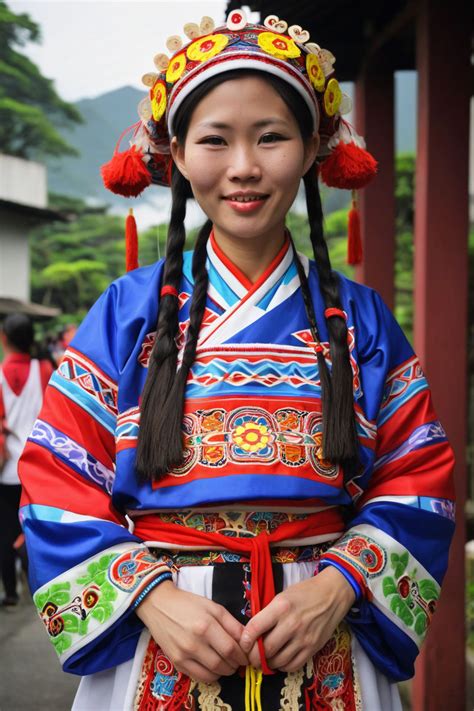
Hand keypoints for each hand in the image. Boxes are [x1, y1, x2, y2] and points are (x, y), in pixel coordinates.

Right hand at [135, 580, 248, 682]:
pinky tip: (213, 667)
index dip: (242, 655)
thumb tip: (247, 639)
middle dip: (235, 665)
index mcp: (206, 626)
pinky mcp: (176, 662)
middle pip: (222, 664)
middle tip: (238, 660)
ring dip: (224, 672)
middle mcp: (194, 643)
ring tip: (227, 664)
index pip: (231, 649)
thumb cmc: (188, 603)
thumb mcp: (213, 607)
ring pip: (212, 674)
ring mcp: (183, 655)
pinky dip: (211, 675)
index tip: (246, 655)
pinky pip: (198, 677)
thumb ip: (231, 623)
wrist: (159, 605)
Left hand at [240, 566, 355, 671]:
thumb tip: (252, 633)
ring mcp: (303, 638)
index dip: (245, 640)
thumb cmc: (304, 592)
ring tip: (265, 659)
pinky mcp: (313, 648)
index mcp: (281, 607)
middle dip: (254, 656)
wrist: (332, 595)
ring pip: (278, 661)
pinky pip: (293, 666)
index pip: (255, 628)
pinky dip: (282, 666)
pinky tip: (280, 660)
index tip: (243, 644)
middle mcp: (292, 623)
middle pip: (266, 649)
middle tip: (251, 656)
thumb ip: (267, 614)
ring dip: (268, 663)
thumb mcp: (282, 596)